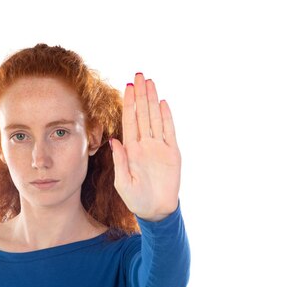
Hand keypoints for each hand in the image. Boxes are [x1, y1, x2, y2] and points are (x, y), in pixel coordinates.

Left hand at [110, 73, 180, 221]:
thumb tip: (114, 140)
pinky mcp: (172, 153)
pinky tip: (162, 103)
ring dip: (152, 100)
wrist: (156, 211)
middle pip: (142, 114)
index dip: (128, 104)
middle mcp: (145, 144)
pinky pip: (169, 131)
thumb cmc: (136, 199)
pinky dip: (166, 117)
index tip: (127, 87)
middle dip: (140, 94)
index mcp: (131, 149)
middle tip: (139, 75)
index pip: (129, 121)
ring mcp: (159, 147)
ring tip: (150, 82)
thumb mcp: (123, 183)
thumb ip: (120, 161)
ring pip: (155, 118)